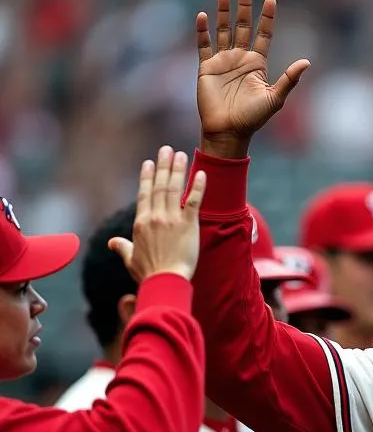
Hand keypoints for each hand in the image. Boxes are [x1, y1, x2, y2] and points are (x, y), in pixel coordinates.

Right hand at [109, 147, 205, 281]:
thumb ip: (122, 247)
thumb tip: (112, 242)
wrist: (165, 281)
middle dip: (163, 166)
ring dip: (178, 170)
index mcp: (141, 223)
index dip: (147, 177)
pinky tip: (201, 173)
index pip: (144, 194)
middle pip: (159, 186)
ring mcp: (171, 219)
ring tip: (181, 155)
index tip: (149, 163)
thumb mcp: (131, 259)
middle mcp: (154, 217)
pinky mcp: (188, 225)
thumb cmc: (148, 274)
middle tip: (166, 150)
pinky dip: (197, 186)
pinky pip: (193, 201)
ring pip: (174, 189)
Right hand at [196, 0, 309, 158]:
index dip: (267, 18)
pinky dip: (202, 31)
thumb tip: (307, 61)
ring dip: (223, 12)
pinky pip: (203, 45)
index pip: (264, 35)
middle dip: (245, 7)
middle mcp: (240, 58)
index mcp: (257, 64)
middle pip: (243, 26)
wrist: (229, 131)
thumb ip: (289, 79)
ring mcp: (223, 61)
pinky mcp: (206, 67)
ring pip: (223, 31)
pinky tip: (203, 16)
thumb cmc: (253, 118)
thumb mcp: (275, 98)